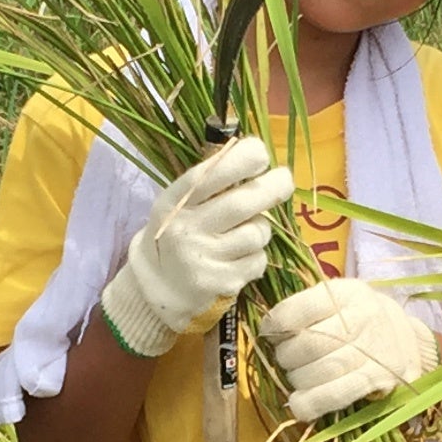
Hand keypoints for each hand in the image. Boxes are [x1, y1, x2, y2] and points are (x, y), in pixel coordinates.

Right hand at [98, 135, 294, 357]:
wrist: (158, 287)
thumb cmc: (177, 234)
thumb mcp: (179, 204)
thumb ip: (209, 182)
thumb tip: (254, 153)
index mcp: (175, 203)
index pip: (209, 175)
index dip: (241, 160)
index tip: (260, 154)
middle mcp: (186, 230)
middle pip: (241, 204)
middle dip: (272, 187)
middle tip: (283, 180)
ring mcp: (204, 258)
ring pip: (256, 233)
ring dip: (261, 228)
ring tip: (247, 230)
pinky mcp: (221, 282)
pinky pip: (258, 260)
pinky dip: (257, 256)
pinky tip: (240, 257)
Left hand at [258, 278, 438, 422]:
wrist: (406, 341)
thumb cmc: (359, 320)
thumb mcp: (337, 301)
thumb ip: (305, 310)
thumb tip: (269, 330)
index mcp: (348, 293)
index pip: (299, 309)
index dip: (277, 325)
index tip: (273, 333)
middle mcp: (364, 317)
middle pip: (308, 344)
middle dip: (287, 357)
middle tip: (289, 359)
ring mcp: (374, 350)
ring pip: (319, 371)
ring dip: (298, 379)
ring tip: (300, 376)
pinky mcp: (378, 380)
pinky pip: (337, 394)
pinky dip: (312, 402)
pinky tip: (300, 404)